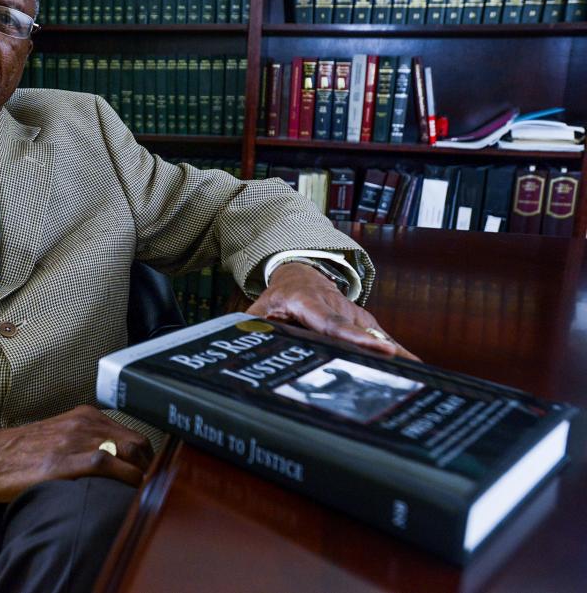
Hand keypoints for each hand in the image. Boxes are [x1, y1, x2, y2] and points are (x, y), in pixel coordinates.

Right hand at [0, 405, 153, 502]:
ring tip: (138, 498)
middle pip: (137, 444)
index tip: (147, 478)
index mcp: (85, 417)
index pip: (132, 435)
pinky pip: (106, 466)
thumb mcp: (59, 436)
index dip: (145, 460)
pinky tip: (123, 496)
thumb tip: (113, 465)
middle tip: (146, 492)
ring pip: (128, 453)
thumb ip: (85, 442)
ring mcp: (75, 441)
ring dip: (139, 478)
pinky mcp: (63, 462)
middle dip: (147, 469)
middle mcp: (85, 424)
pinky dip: (123, 480)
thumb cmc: (22, 453)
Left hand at [247, 262, 420, 361]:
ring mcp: (354, 313)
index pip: (332, 324)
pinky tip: (417, 373)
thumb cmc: (278, 298)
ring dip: (396, 358)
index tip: (378, 349)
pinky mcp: (365, 322)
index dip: (355, 338)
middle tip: (405, 373)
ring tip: (418, 380)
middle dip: (381, 353)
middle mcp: (337, 306)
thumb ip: (250, 327)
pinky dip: (400, 356)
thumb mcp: (259, 310)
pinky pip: (382, 340)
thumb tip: (236, 344)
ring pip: (376, 337)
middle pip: (360, 334)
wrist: (298, 274)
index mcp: (309, 304)